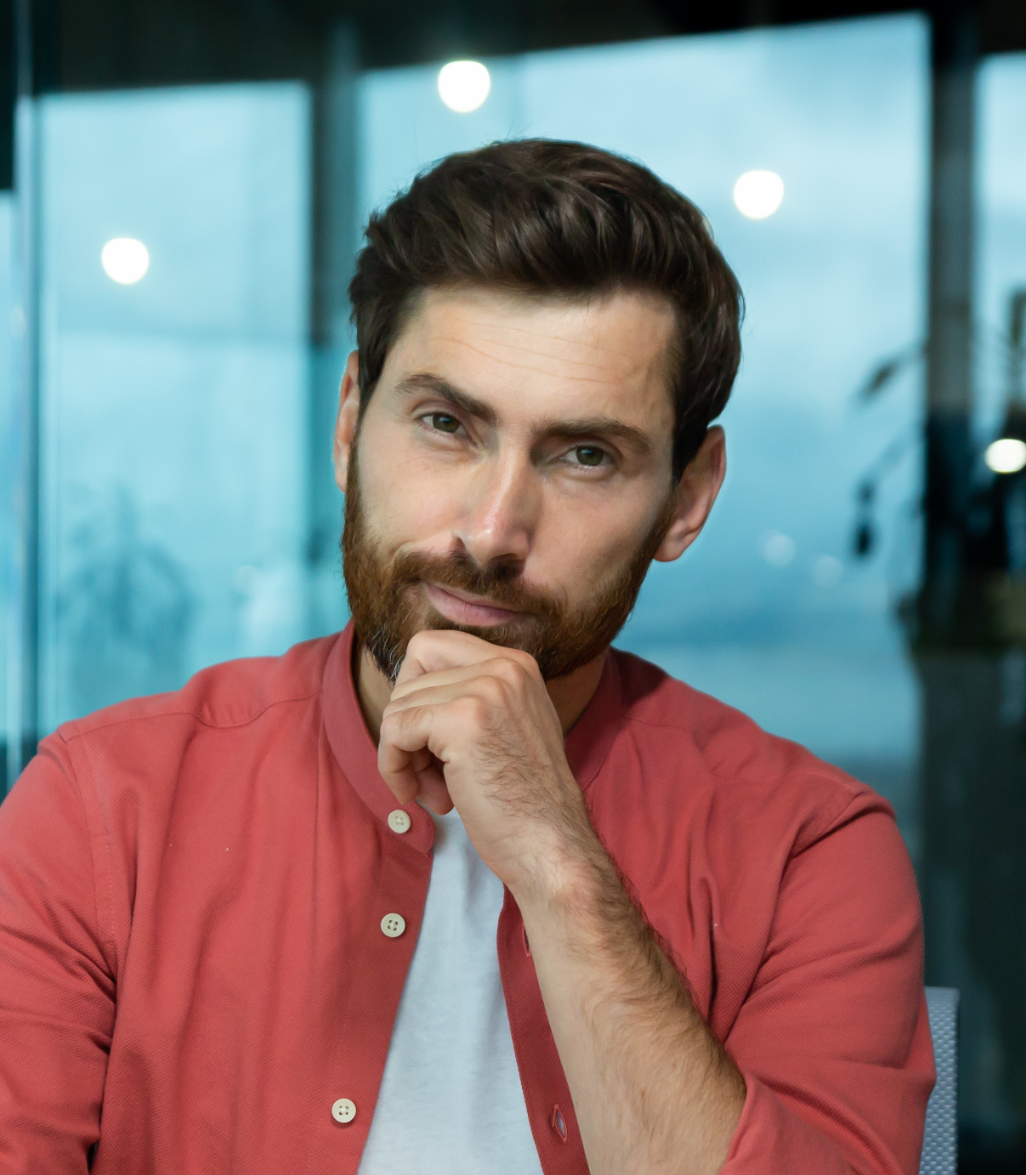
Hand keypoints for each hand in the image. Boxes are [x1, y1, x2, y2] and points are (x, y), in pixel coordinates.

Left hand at [378, 630, 598, 894]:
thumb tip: (406, 689)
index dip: (415, 691)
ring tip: (434, 790)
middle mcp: (504, 665)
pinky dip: (392, 767)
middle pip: (410, 676)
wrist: (551, 846)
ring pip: (398, 707)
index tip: (426, 736)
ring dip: (402, 755)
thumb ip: (473, 698)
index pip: (431, 646)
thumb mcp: (509, 727)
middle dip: (408, 727)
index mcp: (516, 663)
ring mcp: (485, 689)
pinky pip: (393, 731)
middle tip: (429, 772)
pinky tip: (419, 795)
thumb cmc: (525, 801)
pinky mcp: (462, 720)